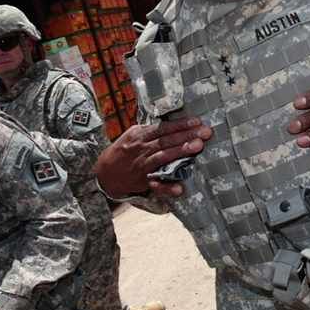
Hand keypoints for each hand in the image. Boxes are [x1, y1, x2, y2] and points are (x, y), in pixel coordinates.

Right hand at [94, 117, 211, 196]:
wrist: (103, 173)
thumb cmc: (123, 151)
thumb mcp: (133, 136)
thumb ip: (152, 131)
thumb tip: (174, 124)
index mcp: (140, 134)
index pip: (163, 127)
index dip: (180, 124)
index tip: (197, 121)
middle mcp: (141, 148)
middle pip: (166, 140)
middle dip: (187, 135)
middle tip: (205, 132)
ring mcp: (142, 164)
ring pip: (163, 156)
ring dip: (180, 151)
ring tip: (197, 146)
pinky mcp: (142, 181)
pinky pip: (156, 184)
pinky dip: (167, 187)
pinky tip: (179, 188)